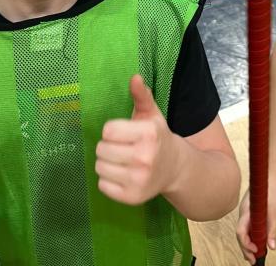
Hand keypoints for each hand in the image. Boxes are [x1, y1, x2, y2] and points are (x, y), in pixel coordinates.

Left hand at [95, 75, 178, 204]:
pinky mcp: (132, 197)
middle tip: (122, 148)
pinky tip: (122, 174)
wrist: (175, 168)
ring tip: (121, 161)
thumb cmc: (158, 138)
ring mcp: (139, 179)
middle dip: (108, 146)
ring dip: (106, 163)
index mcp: (149, 133)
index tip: (123, 133)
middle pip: (101, 149)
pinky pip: (103, 185)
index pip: (108, 130)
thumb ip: (141, 95)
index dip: (112, 130)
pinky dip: (108, 180)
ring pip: (100, 167)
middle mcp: (145, 157)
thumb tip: (135, 77)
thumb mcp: (151, 115)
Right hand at [236, 180, 275, 264]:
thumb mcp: (274, 211)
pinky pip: (246, 226)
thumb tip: (272, 246)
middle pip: (240, 235)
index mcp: (246, 212)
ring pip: (243, 231)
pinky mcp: (249, 210)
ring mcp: (245, 211)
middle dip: (246, 249)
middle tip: (254, 260)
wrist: (269, 173)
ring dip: (248, 243)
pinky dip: (250, 235)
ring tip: (256, 254)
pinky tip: (257, 240)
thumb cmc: (271, 188)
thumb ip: (272, 229)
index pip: (240, 233)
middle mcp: (243, 212)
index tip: (256, 252)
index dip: (246, 245)